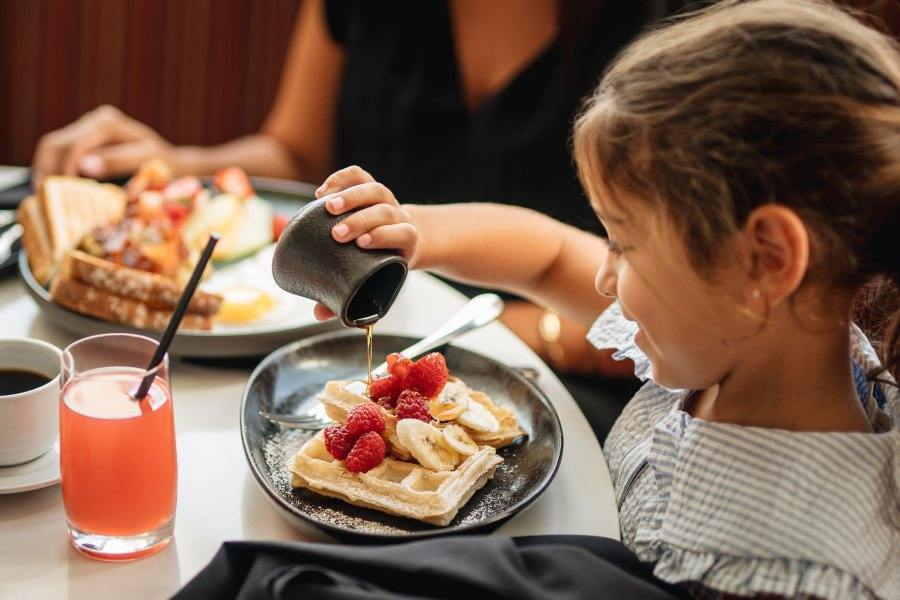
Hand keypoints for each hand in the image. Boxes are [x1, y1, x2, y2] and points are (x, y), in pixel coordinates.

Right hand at [32, 105, 175, 187]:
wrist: (173, 162)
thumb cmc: (165, 163)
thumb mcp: (146, 162)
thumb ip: (116, 161)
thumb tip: (83, 166)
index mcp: (107, 124)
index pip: (72, 147)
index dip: (61, 170)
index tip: (58, 194)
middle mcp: (94, 121)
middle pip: (55, 144)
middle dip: (47, 171)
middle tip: (45, 198)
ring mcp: (88, 128)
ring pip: (51, 147)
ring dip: (44, 170)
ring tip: (44, 196)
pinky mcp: (85, 140)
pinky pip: (58, 153)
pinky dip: (51, 169)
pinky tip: (51, 189)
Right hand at [311, 165, 418, 319]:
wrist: (405, 239)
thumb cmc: (385, 264)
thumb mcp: (376, 283)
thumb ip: (348, 297)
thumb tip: (318, 316)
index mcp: (407, 240)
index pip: (403, 233)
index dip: (384, 236)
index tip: (362, 244)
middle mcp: (399, 216)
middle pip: (385, 210)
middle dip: (362, 219)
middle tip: (337, 233)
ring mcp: (386, 199)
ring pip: (374, 189)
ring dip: (351, 196)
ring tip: (326, 207)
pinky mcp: (371, 187)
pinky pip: (359, 175)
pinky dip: (341, 179)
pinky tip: (322, 192)